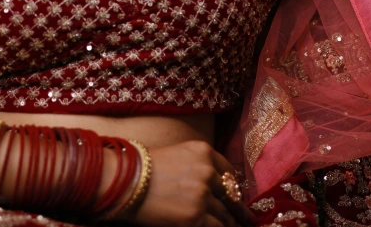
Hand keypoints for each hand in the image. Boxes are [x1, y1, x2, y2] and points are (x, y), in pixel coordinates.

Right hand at [122, 140, 254, 226]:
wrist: (126, 180)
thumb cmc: (145, 167)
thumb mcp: (178, 155)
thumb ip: (199, 166)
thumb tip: (215, 186)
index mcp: (203, 151)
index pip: (229, 172)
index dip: (232, 188)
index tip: (235, 198)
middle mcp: (207, 170)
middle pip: (230, 195)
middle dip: (236, 209)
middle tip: (245, 219)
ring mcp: (202, 194)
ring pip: (226, 215)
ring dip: (228, 223)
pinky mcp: (195, 217)